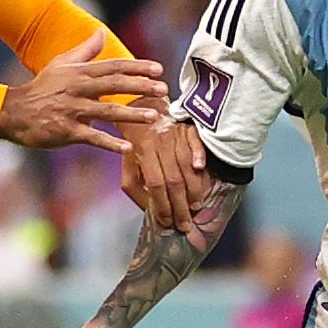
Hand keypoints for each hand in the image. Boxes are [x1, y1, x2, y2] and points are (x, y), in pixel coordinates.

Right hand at [0, 31, 167, 155]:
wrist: (15, 113)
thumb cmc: (41, 87)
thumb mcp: (61, 64)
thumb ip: (85, 50)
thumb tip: (101, 32)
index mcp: (79, 73)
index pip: (113, 67)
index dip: (137, 67)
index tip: (158, 70)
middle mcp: (78, 89)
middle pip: (114, 85)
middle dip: (140, 87)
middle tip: (163, 90)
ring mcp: (72, 110)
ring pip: (106, 112)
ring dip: (131, 115)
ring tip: (153, 117)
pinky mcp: (67, 131)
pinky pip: (92, 137)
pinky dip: (110, 143)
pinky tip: (128, 148)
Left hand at [120, 115, 207, 229]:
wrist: (145, 104)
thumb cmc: (137, 140)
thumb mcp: (127, 162)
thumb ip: (134, 185)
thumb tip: (150, 208)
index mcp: (142, 150)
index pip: (154, 184)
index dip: (161, 205)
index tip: (167, 222)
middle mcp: (159, 141)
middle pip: (173, 179)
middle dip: (180, 206)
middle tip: (185, 223)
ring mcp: (176, 133)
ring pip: (187, 165)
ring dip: (193, 189)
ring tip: (195, 206)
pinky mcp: (190, 127)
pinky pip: (197, 142)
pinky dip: (200, 156)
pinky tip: (200, 169)